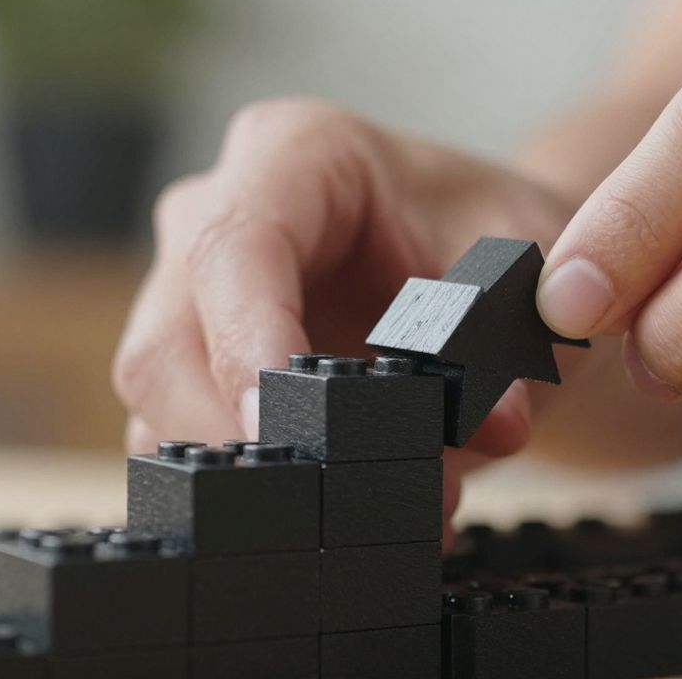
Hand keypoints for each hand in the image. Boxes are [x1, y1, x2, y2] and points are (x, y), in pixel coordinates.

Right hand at [112, 98, 571, 546]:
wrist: (490, 260)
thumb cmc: (493, 238)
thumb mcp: (523, 265)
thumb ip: (511, 334)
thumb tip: (498, 425)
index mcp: (294, 155)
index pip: (236, 247)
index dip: (244, 342)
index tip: (280, 426)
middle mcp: (216, 217)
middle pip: (167, 343)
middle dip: (239, 441)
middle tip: (334, 507)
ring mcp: (191, 297)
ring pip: (158, 408)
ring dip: (248, 484)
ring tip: (367, 521)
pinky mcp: (194, 370)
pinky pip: (179, 445)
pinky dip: (248, 498)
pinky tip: (332, 526)